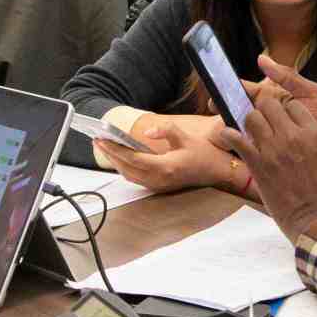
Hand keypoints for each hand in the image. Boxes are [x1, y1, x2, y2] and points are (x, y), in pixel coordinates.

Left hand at [95, 118, 232, 194]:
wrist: (217, 172)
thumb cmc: (204, 154)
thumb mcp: (186, 137)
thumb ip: (167, 130)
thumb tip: (148, 130)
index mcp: (166, 167)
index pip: (133, 158)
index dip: (116, 149)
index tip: (103, 139)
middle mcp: (160, 180)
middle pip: (127, 168)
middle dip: (111, 154)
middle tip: (98, 140)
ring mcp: (159, 185)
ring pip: (129, 175)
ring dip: (116, 162)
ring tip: (106, 147)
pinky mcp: (159, 186)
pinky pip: (136, 179)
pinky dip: (125, 168)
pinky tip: (121, 157)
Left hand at [243, 54, 316, 205]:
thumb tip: (306, 133)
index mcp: (314, 134)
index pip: (293, 104)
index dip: (287, 110)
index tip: (283, 118)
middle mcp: (292, 137)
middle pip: (270, 104)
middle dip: (265, 110)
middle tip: (265, 120)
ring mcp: (273, 150)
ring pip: (252, 117)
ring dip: (250, 121)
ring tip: (252, 131)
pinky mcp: (258, 165)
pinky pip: (236, 140)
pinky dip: (230, 135)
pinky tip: (229, 135)